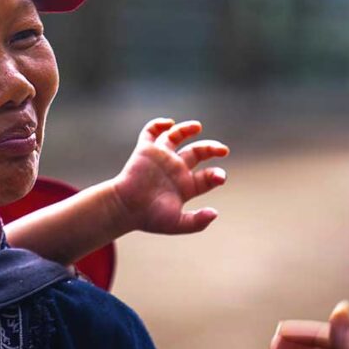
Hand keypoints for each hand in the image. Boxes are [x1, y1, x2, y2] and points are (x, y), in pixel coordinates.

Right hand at [109, 118, 228, 234]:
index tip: (220, 177)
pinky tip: (168, 124)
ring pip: (176, 136)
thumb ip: (196, 222)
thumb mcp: (176, 224)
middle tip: (223, 150)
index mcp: (186, 186)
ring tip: (197, 127)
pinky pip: (151, 131)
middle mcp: (175, 169)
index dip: (217, 175)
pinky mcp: (146, 150)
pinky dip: (159, 124)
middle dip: (211, 149)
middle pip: (197, 152)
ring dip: (187, 129)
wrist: (125, 209)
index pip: (207, 176)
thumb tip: (214, 214)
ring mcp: (161, 158)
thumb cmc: (149, 218)